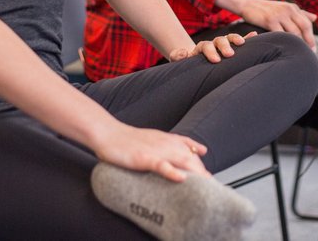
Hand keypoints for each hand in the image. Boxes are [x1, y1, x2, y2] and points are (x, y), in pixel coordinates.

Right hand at [94, 123, 209, 182]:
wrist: (108, 133)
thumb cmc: (126, 139)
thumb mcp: (150, 139)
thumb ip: (164, 145)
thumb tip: (174, 156)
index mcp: (166, 139)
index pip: (190, 148)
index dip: (200, 162)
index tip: (208, 175)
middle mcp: (165, 143)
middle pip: (190, 157)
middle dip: (201, 171)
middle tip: (209, 184)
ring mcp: (156, 150)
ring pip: (181, 160)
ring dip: (195, 172)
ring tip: (204, 183)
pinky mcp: (144, 157)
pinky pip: (162, 165)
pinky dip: (172, 171)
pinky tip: (181, 178)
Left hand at [169, 31, 258, 63]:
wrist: (192, 61)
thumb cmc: (186, 63)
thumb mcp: (178, 59)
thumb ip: (177, 56)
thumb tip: (184, 52)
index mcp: (201, 48)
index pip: (206, 46)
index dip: (210, 52)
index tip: (216, 60)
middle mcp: (213, 44)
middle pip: (219, 40)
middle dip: (225, 46)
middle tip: (229, 54)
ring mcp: (222, 45)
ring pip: (229, 39)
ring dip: (236, 39)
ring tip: (243, 43)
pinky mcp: (230, 48)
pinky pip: (240, 41)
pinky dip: (248, 38)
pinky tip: (255, 35)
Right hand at [237, 0, 316, 48]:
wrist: (248, 4)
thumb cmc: (267, 9)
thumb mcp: (285, 8)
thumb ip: (300, 13)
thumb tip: (315, 18)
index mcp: (293, 8)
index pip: (307, 24)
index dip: (311, 37)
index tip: (313, 50)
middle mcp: (288, 10)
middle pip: (304, 27)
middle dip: (308, 42)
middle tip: (310, 54)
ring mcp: (279, 15)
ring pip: (294, 32)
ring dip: (297, 44)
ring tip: (298, 55)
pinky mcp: (269, 20)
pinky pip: (280, 34)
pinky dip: (284, 43)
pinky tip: (284, 50)